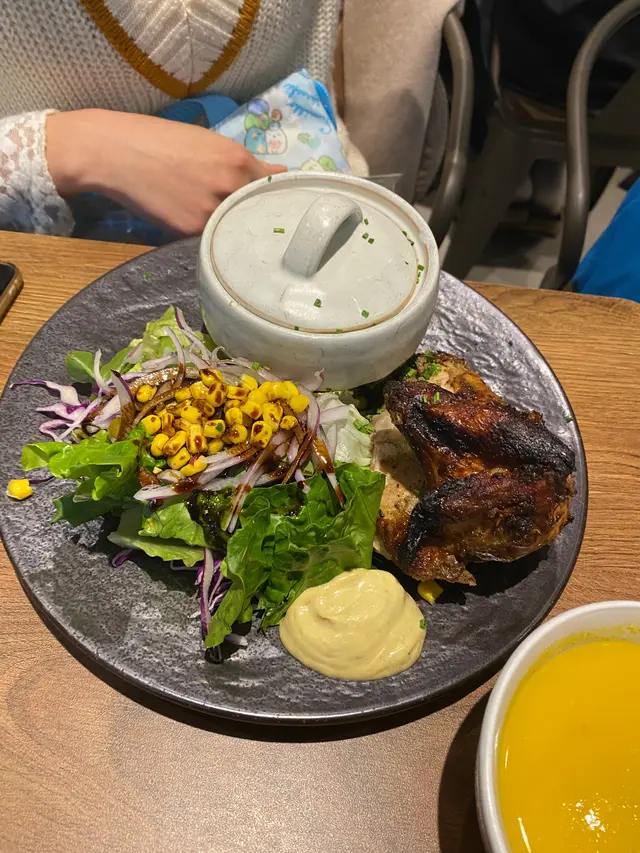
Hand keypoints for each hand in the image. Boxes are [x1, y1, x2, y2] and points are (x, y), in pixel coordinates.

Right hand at [47, 109, 285, 234]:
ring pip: (233, 227)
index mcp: (237, 160)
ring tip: (221, 225)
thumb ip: (246, 162)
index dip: (273, 197)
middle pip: (256, 211)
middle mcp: (230, 187)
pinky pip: (210, 238)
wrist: (115, 153)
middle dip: (255, 215)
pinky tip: (201, 229)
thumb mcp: (207, 141)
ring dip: (232, 229)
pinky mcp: (190, 231)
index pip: (272, 188)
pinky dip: (210, 236)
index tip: (275, 205)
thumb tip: (281, 173)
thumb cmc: (159, 140)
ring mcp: (211, 212)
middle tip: (251, 220)